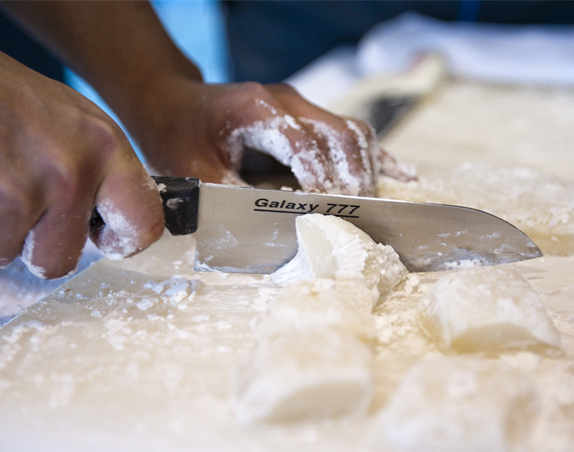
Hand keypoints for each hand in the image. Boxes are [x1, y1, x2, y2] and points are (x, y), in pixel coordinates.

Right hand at [0, 20, 163, 277]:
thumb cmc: (4, 97)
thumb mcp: (75, 120)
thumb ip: (102, 172)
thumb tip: (119, 224)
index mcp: (104, 148)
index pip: (144, 224)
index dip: (122, 241)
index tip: (102, 237)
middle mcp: (68, 174)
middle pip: (58, 262)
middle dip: (31, 245)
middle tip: (13, 202)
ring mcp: (14, 195)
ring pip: (1, 256)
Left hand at [124, 79, 416, 196]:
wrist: (172, 104)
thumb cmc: (178, 137)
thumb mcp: (193, 171)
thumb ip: (227, 196)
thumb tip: (267, 228)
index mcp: (256, 109)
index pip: (301, 141)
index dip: (319, 177)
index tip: (327, 209)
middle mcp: (286, 101)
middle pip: (338, 133)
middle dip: (352, 177)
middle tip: (355, 215)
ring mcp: (301, 106)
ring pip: (352, 131)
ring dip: (366, 169)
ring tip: (369, 205)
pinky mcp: (309, 116)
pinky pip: (351, 132)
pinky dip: (376, 156)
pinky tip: (401, 175)